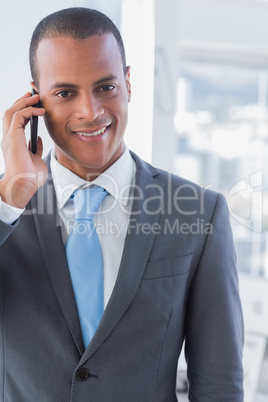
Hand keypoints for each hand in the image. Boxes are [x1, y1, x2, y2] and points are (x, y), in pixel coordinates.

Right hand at [0, 92, 46, 208]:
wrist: (24, 186)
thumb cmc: (29, 177)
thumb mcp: (36, 159)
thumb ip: (35, 148)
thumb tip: (37, 139)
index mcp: (13, 142)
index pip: (15, 120)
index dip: (22, 109)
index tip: (33, 102)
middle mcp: (9, 138)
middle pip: (11, 112)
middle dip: (22, 100)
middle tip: (34, 93)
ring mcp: (9, 137)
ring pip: (12, 111)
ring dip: (24, 101)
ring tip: (36, 97)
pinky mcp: (13, 137)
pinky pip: (19, 116)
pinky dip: (29, 110)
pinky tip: (40, 111)